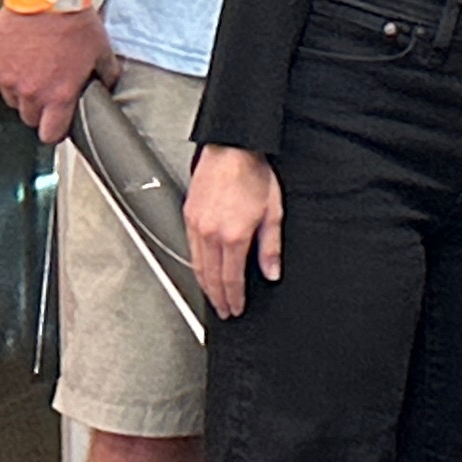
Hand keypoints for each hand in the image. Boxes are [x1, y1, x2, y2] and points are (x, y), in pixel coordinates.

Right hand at [0, 1, 115, 144]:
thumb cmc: (73, 22)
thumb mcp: (102, 52)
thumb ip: (105, 75)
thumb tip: (108, 84)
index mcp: (59, 94)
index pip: (51, 134)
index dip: (55, 132)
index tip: (56, 127)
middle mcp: (31, 91)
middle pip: (30, 119)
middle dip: (40, 110)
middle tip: (49, 92)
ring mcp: (9, 80)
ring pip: (12, 101)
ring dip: (22, 93)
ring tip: (36, 72)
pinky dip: (6, 77)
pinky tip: (20, 63)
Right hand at [189, 146, 285, 318]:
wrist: (232, 150)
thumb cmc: (254, 175)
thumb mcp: (273, 212)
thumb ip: (270, 246)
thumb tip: (271, 272)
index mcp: (233, 236)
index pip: (232, 278)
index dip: (234, 297)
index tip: (236, 308)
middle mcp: (211, 234)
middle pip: (211, 277)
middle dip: (218, 298)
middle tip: (224, 311)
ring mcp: (196, 226)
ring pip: (197, 266)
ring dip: (205, 286)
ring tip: (214, 298)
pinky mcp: (188, 217)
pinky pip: (190, 250)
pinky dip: (196, 266)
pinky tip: (202, 272)